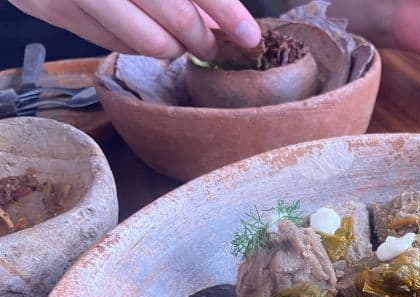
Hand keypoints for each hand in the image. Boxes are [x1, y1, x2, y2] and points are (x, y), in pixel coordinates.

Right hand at [9, 0, 261, 59]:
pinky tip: (146, 31)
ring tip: (184, 39)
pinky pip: (112, 44)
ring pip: (147, 42)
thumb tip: (221, 15)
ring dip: (175, 47)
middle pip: (175, 19)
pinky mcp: (51, 8)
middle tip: (215, 43)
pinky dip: (139, 44)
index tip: (249, 35)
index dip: (226, 12)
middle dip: (204, 38)